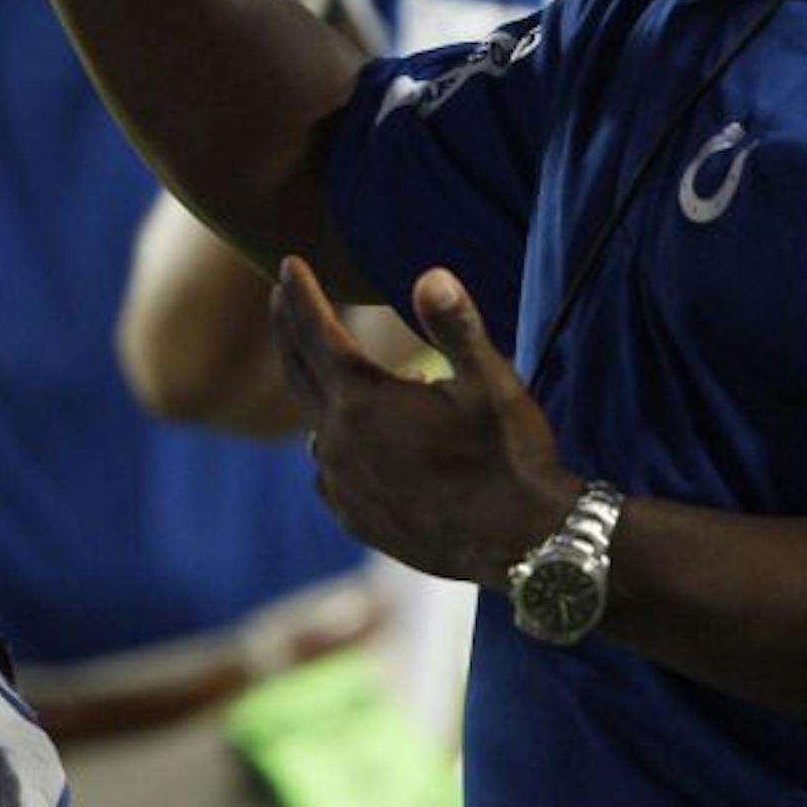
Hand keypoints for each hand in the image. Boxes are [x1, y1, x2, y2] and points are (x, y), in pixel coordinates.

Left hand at [270, 257, 578, 584]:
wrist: (526, 543)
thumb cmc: (511, 456)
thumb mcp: (491, 382)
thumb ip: (454, 325)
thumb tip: (430, 274)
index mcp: (363, 402)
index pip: (315, 333)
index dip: (300, 295)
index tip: (287, 263)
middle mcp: (338, 444)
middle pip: (299, 373)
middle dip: (289, 329)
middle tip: (280, 296)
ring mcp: (342, 486)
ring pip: (313, 424)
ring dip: (316, 389)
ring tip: (330, 365)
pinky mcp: (354, 518)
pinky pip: (327, 469)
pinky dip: (331, 442)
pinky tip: (348, 438)